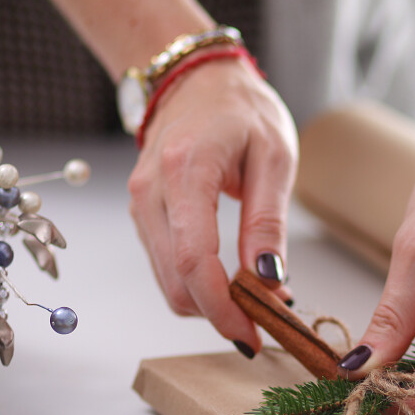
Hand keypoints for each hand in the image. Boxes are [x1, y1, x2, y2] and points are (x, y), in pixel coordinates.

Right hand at [128, 56, 297, 352]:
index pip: (192, 259)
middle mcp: (151, 192)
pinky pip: (165, 265)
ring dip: (208, 304)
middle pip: (174, 281)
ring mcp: (140, 204)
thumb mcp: (275, 156)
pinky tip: (229, 282)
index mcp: (185, 171)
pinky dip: (196, 285)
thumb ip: (268, 220)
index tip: (251, 335)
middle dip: (218, 314)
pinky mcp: (142, 215)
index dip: (221, 308)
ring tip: (254, 301)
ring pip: (166, 281)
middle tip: (263, 324)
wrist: (195, 80)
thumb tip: (270, 279)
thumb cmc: (241, 111)